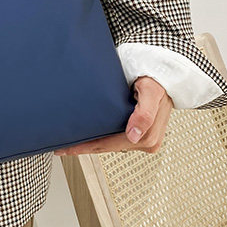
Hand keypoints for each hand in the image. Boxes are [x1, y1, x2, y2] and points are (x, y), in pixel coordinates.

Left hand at [52, 76, 173, 156]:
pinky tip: (88, 137)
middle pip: (108, 148)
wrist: (165, 77)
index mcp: (148, 136)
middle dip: (84, 148)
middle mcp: (146, 141)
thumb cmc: (156, 82)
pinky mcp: (139, 134)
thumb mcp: (151, 94)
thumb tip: (134, 136)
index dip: (87, 148)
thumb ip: (144, 114)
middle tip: (61, 148)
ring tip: (70, 144)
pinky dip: (101, 140)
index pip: (110, 145)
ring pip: (111, 146)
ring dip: (91, 145)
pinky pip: (116, 140)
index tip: (68, 148)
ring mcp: (142, 138)